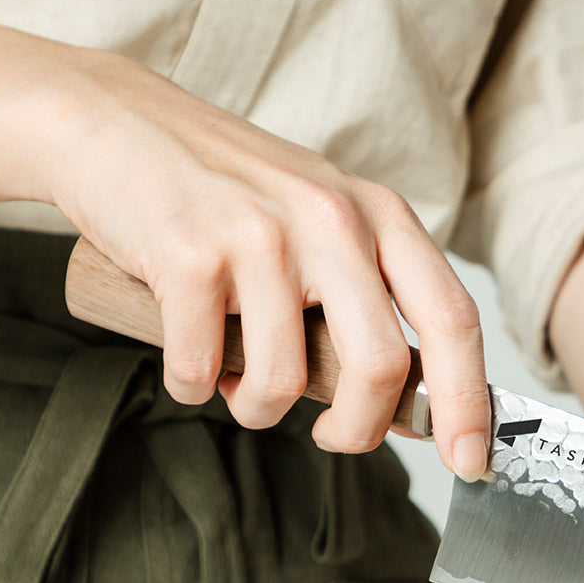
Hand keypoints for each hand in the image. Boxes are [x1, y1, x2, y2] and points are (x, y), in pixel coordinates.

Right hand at [0, 27, 489, 474]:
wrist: (111, 120)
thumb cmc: (228, 192)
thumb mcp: (325, 228)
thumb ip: (373, 304)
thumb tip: (416, 407)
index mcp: (380, 216)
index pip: (453, 320)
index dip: (468, 403)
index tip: (472, 461)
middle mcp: (332, 218)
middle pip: (381, 366)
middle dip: (357, 430)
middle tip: (331, 436)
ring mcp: (261, 233)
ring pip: (285, 382)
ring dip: (256, 409)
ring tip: (236, 382)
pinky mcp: (189, 251)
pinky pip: (202, 370)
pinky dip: (192, 386)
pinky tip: (188, 358)